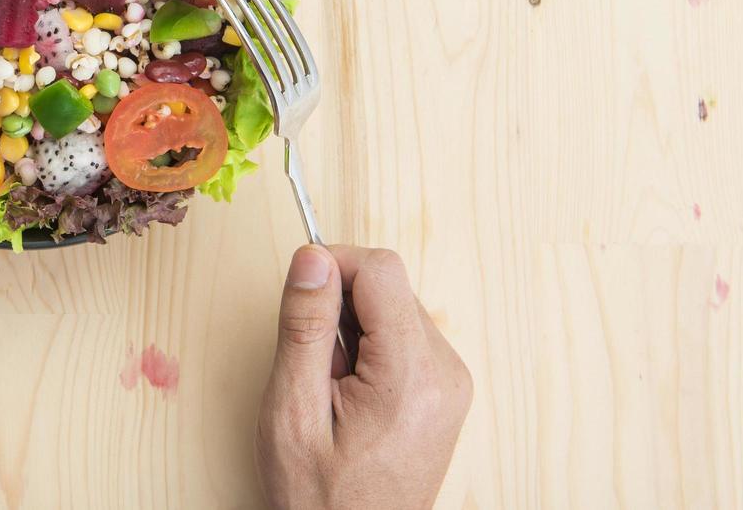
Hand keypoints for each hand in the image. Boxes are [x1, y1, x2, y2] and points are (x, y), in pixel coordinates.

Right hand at [256, 245, 471, 509]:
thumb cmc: (320, 496)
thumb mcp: (293, 410)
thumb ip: (305, 327)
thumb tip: (312, 256)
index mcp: (413, 376)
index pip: (381, 270)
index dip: (331, 266)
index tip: (298, 294)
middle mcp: (446, 372)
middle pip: (387, 285)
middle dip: (337, 307)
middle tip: (312, 364)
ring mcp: (450, 381)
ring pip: (391, 306)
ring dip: (350, 329)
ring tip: (329, 385)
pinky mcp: (443, 388)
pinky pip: (400, 334)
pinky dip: (366, 348)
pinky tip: (347, 391)